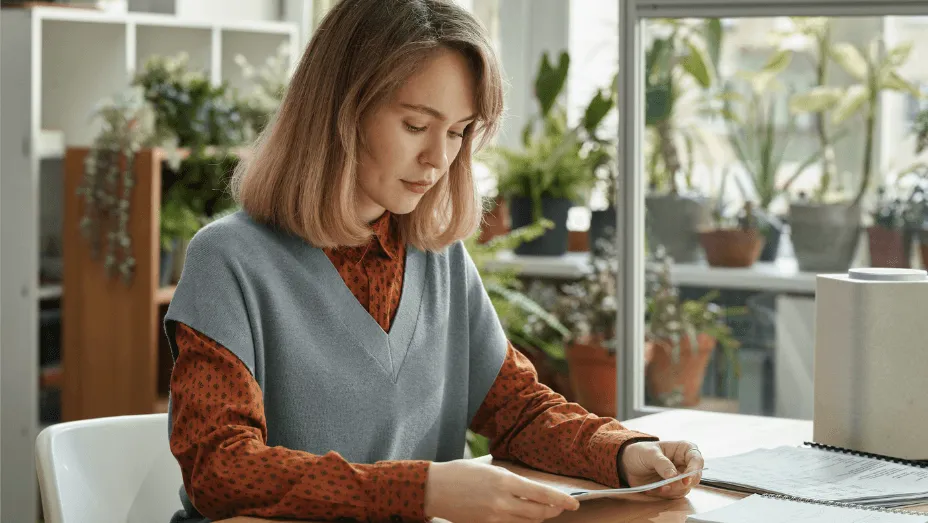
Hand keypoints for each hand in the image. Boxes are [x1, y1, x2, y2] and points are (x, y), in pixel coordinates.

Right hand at [424, 460, 579, 522]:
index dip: (561, 500)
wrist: (433, 489)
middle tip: (561, 507)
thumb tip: (529, 483)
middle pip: (539, 512)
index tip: (574, 502)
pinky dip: (521, 522)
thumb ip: (509, 476)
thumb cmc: (459, 472)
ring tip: (544, 510)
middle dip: (554, 511)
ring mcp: (493, 517)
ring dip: (539, 517)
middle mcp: (501, 501)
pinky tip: (523, 515)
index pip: (541, 494)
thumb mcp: (488, 467)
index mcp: (503, 481)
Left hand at [619, 440, 703, 499]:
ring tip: (657, 488)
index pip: (697, 459)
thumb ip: (662, 463)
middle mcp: (685, 464)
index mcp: (683, 450)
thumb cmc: (641, 452)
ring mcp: (680, 477)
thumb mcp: (649, 453)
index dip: (694, 470)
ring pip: (685, 488)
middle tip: (666, 486)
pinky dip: (665, 495)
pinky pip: (675, 495)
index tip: (686, 480)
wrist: (628, 464)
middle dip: (681, 484)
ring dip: (672, 490)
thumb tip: (674, 475)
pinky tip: (654, 490)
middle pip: (694, 477)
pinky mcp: (673, 487)